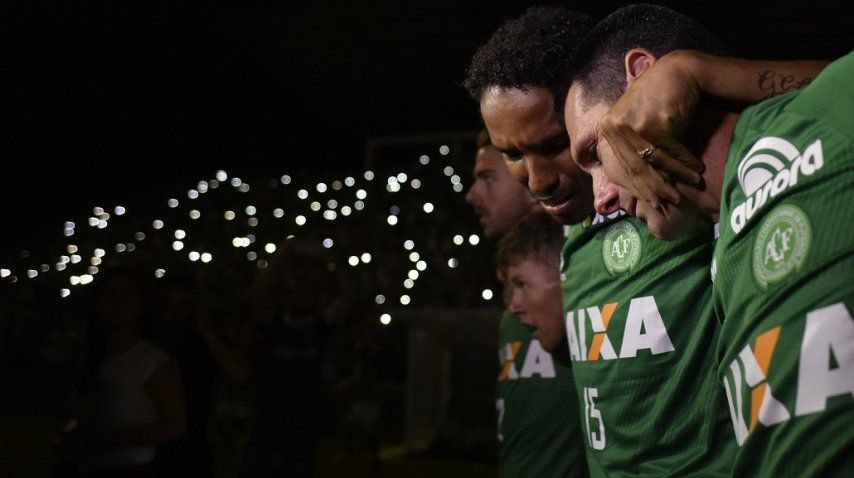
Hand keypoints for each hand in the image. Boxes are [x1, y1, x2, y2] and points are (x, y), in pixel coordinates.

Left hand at [598, 51, 704, 207]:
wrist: (677, 72)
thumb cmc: (660, 103)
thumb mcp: (640, 126)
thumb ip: (635, 150)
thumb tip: (640, 187)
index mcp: (607, 130)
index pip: (624, 166)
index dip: (640, 187)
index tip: (654, 203)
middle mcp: (613, 127)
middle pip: (636, 167)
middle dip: (656, 188)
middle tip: (672, 203)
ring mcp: (629, 124)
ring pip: (654, 160)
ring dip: (676, 176)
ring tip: (694, 184)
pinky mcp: (649, 122)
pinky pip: (669, 150)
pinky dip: (685, 161)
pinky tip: (698, 169)